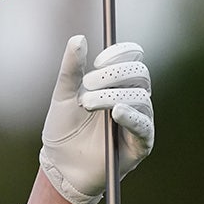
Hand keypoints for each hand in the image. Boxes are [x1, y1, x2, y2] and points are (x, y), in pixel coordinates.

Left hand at [39, 35, 154, 203]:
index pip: (131, 59)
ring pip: (140, 97)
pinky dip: (131, 116)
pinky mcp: (140, 143)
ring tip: (87, 104)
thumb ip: (71, 68)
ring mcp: (137, 120)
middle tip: (89, 83)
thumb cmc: (63, 128)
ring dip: (112, 95)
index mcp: (115, 83)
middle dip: (114, 74)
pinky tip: (116, 112)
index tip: (98, 60)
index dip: (120, 54)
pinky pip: (143, 125)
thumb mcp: (63, 94)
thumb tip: (78, 38)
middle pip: (139, 73)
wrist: (60, 165)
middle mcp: (131, 98)